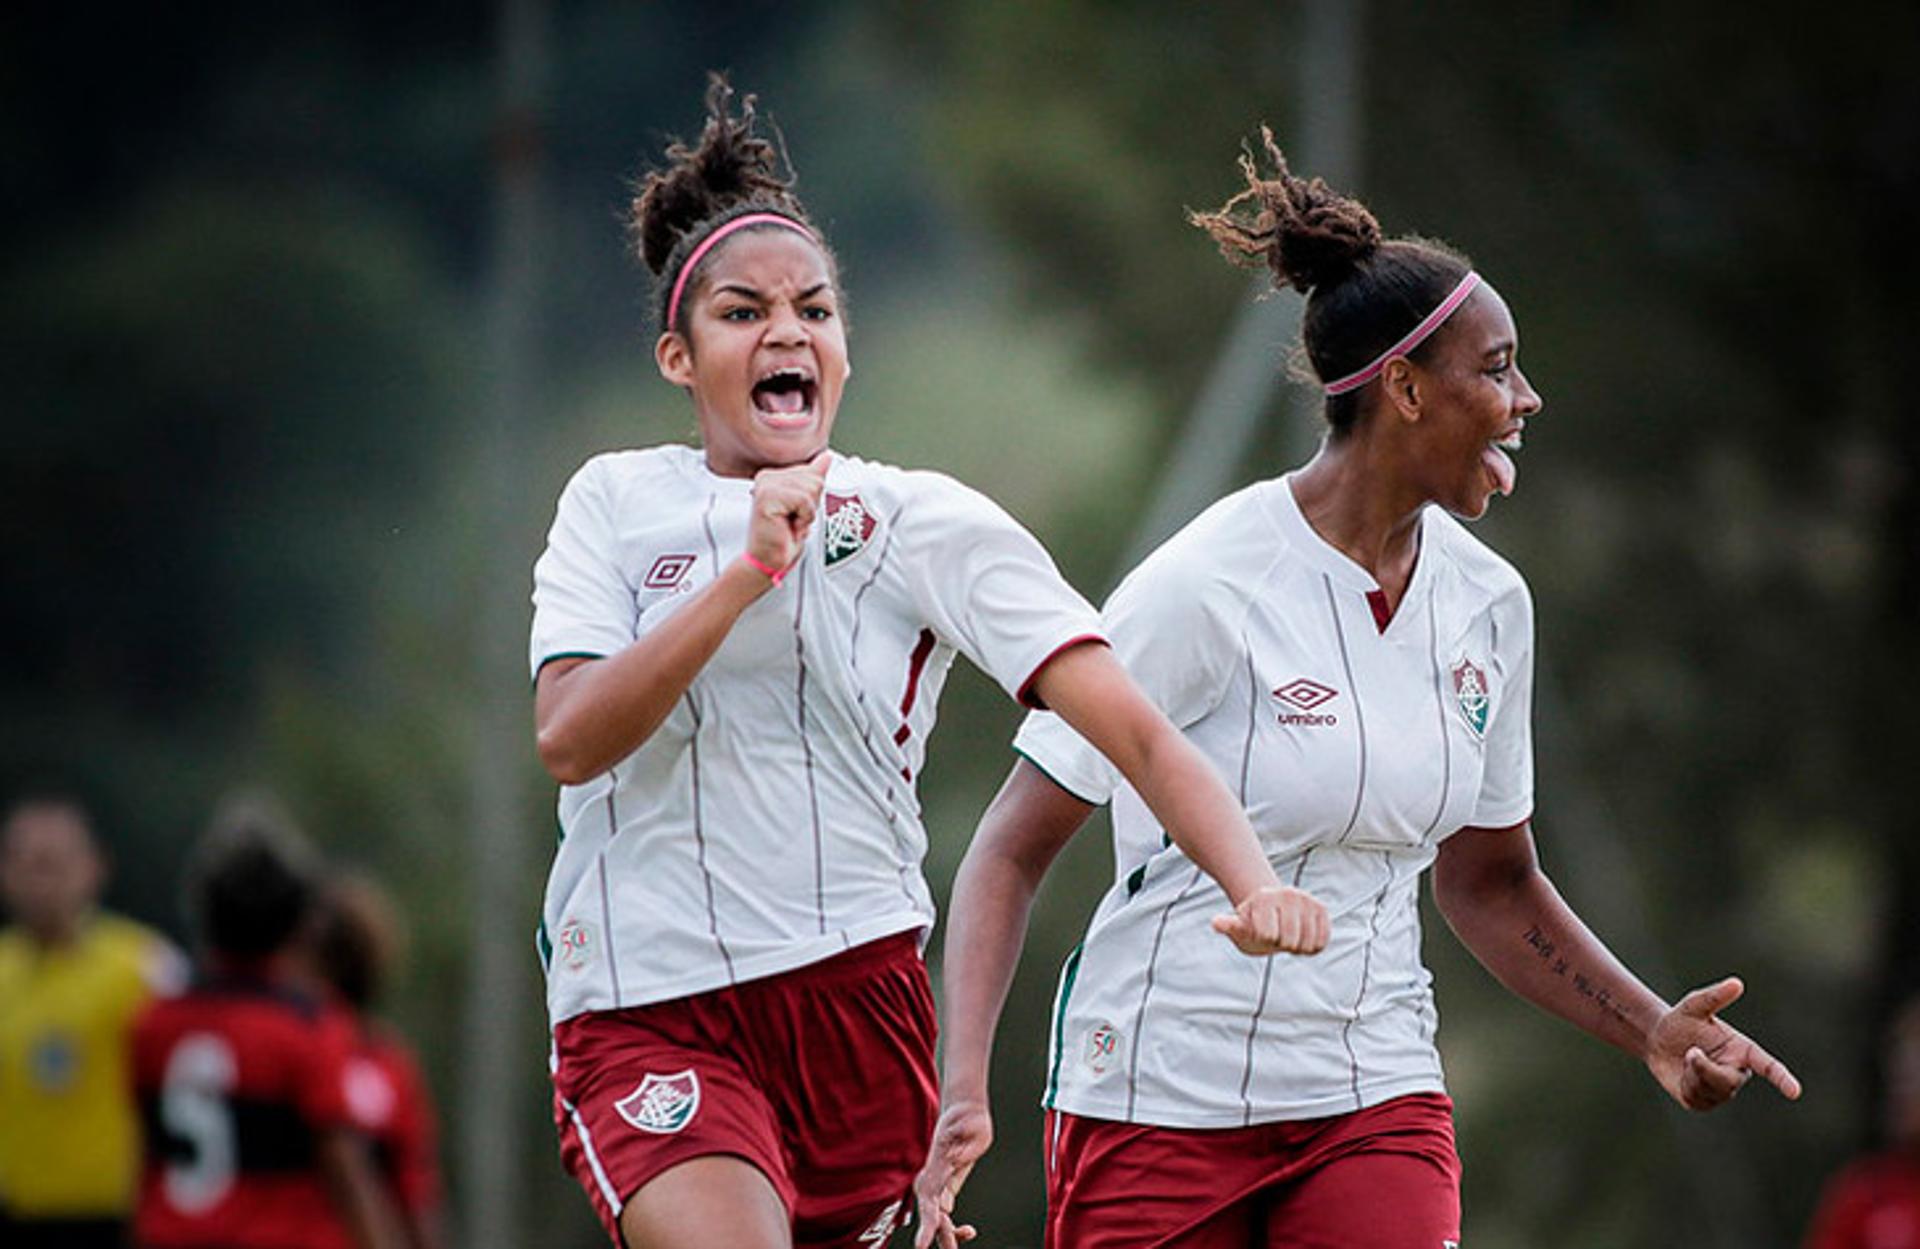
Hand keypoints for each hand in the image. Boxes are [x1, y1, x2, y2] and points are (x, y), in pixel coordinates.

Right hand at [745, 451, 830, 578]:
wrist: (769, 560)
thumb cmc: (784, 537)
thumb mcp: (805, 504)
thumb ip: (813, 478)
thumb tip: (826, 457)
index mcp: (774, 475)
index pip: (812, 473)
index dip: (812, 499)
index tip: (794, 513)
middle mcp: (767, 476)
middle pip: (814, 479)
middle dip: (811, 505)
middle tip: (792, 520)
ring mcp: (765, 485)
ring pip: (810, 489)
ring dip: (807, 513)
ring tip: (790, 523)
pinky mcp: (766, 497)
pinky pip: (803, 500)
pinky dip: (803, 518)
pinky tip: (788, 526)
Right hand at [912, 1098, 988, 1248]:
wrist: (964, 1111)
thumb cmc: (967, 1119)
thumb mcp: (971, 1128)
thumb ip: (965, 1146)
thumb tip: (958, 1160)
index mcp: (936, 1166)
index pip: (929, 1200)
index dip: (926, 1224)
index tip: (921, 1245)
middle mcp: (932, 1178)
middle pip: (932, 1214)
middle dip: (940, 1235)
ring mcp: (937, 1184)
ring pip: (938, 1217)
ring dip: (948, 1234)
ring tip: (967, 1237)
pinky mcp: (945, 1187)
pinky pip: (945, 1213)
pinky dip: (954, 1226)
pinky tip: (968, 1231)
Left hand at [1211, 884, 1328, 955]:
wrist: (1273, 912)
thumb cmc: (1253, 924)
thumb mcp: (1239, 928)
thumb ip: (1229, 926)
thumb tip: (1216, 922)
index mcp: (1264, 897)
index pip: (1267, 935)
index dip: (1263, 940)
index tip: (1260, 930)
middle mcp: (1288, 894)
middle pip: (1289, 941)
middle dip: (1281, 945)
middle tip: (1275, 935)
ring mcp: (1307, 900)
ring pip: (1308, 943)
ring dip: (1297, 948)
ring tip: (1288, 936)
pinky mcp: (1321, 909)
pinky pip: (1321, 942)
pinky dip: (1312, 947)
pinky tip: (1302, 938)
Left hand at [1645, 976, 1801, 1109]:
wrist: (1658, 1040)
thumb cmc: (1681, 1021)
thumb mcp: (1693, 1006)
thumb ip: (1714, 997)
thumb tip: (1736, 983)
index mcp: (1744, 1050)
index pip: (1768, 1066)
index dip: (1781, 1079)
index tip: (1795, 1092)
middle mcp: (1737, 1072)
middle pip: (1730, 1081)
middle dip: (1706, 1068)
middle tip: (1690, 1051)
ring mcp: (1722, 1090)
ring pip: (1713, 1091)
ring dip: (1692, 1074)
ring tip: (1686, 1057)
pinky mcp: (1704, 1102)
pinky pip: (1697, 1100)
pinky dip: (1685, 1085)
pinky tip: (1682, 1073)